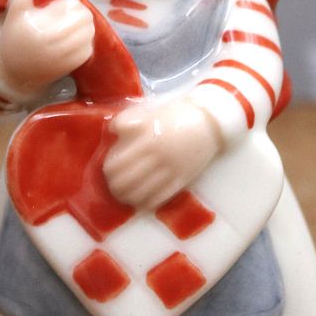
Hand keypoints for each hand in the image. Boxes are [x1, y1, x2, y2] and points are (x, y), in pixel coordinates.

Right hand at [0, 0, 94, 93]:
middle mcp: (53, 45)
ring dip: (87, 28)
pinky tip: (80, 40)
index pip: (72, 10)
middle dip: (83, 14)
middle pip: (84, 23)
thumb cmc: (14, 40)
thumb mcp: (12, 16)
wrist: (12, 70)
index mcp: (41, 29)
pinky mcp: (67, 68)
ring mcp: (61, 58)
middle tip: (77, 12)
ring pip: (87, 37)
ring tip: (80, 25)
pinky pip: (86, 53)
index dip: (75, 4)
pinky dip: (86, 44)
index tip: (69, 2)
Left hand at [103, 98, 221, 210]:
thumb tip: (113, 129)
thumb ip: (130, 119)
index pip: (120, 162)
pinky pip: (163, 196)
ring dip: (130, 197)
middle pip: (129, 179)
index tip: (107, 172)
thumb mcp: (151, 111)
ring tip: (124, 197)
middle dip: (116, 187)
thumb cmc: (176, 115)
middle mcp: (159, 156)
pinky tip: (142, 203)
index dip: (109, 170)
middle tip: (113, 187)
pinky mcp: (184, 179)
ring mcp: (172, 169)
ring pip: (144, 191)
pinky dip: (149, 203)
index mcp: (148, 138)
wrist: (208, 121)